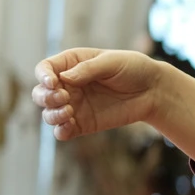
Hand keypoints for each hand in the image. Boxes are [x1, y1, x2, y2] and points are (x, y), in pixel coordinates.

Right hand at [32, 49, 161, 140]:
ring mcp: (74, 105)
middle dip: (45, 97)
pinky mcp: (83, 123)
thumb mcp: (112, 62)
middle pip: (41, 93)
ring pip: (49, 113)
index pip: (45, 69)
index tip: (53, 82)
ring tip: (69, 111)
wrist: (153, 91)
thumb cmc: (133, 69)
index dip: (43, 76)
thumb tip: (64, 78)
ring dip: (52, 114)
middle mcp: (68, 85)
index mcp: (71, 64)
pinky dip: (60, 131)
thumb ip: (88, 69)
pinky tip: (69, 126)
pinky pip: (63, 131)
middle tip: (64, 97)